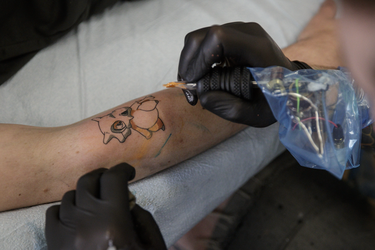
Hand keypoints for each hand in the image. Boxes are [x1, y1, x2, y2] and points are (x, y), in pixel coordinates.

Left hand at [45, 163, 166, 249]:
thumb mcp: (153, 247)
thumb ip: (143, 218)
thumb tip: (128, 201)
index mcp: (114, 222)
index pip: (114, 179)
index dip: (123, 169)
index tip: (129, 172)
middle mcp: (86, 223)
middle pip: (88, 181)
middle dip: (103, 176)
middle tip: (112, 181)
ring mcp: (66, 234)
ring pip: (70, 196)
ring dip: (86, 194)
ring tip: (96, 202)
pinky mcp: (53, 245)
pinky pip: (53, 214)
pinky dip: (66, 210)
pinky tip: (77, 217)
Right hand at [178, 22, 310, 126]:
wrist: (290, 83)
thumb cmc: (276, 98)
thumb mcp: (258, 113)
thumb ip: (230, 108)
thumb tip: (202, 97)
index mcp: (257, 47)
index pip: (218, 38)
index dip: (199, 59)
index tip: (195, 82)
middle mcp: (246, 32)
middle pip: (202, 36)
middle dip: (188, 63)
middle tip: (190, 89)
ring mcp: (237, 31)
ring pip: (199, 39)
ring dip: (190, 63)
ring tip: (194, 85)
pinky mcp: (230, 35)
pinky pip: (204, 42)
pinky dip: (196, 60)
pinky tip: (200, 77)